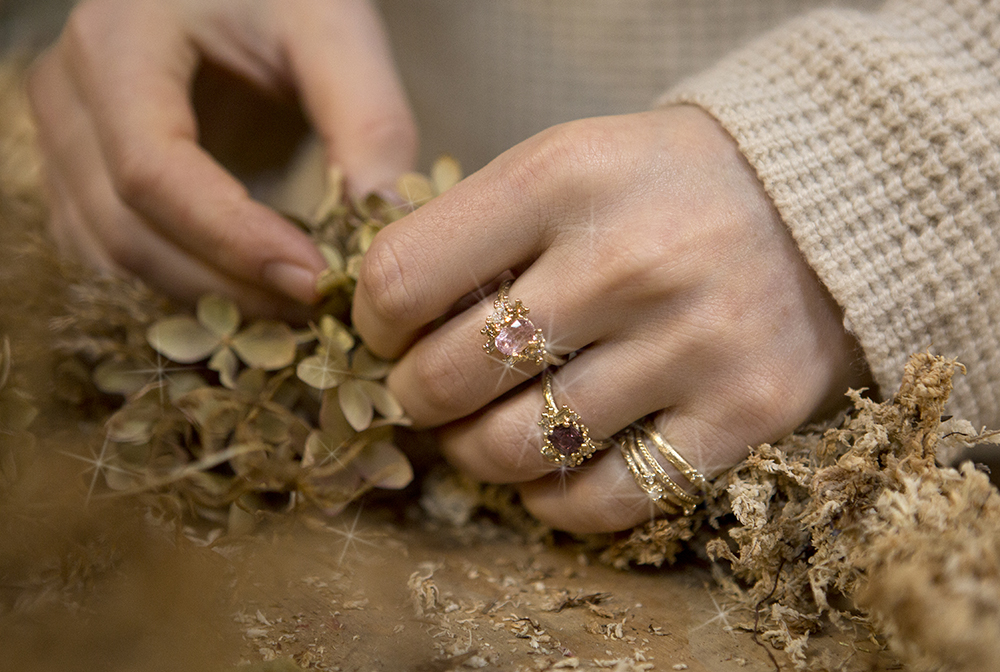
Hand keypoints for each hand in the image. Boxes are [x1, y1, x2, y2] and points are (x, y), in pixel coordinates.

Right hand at [28, 0, 416, 317]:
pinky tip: (246, 294)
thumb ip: (366, 119)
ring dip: (200, 300)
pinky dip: (178, 287)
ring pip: (110, 257)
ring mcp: (63, 138)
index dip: (230, 240)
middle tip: (313, 309)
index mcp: (118, 42)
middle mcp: (67, 94)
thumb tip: (386, 224)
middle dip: (223, 287)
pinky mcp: (80, 172)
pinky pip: (111, 255)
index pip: (153, 170)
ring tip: (288, 309)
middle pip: (125, 229)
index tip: (312, 279)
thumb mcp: (331, 29)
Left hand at [353, 106, 870, 533]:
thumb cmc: (660, 186)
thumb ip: (473, 231)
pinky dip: (554, 503)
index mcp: (562, 179)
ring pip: (519, 449)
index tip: (389, 333)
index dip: (372, 322)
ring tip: (482, 432)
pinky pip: (607, 500)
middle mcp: (627, 260)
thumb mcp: (564, 163)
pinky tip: (550, 475)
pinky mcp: (745, 412)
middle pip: (450, 377)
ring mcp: (693, 343)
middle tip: (429, 392)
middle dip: (415, 399)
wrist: (815, 201)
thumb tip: (385, 323)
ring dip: (476, 455)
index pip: (402, 277)